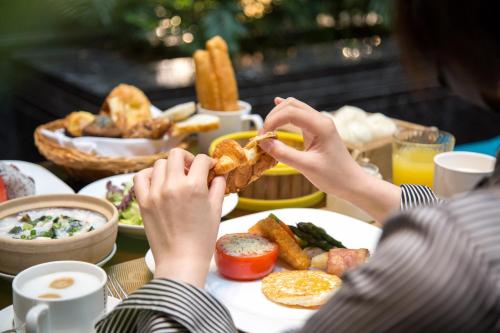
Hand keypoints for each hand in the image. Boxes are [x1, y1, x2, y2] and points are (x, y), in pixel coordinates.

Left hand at [133, 149, 225, 287]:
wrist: (181, 261)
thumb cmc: (202, 239)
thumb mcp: (216, 210)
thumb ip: (218, 187)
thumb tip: (219, 174)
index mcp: (194, 186)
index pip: (202, 160)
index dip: (209, 161)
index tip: (211, 168)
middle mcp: (173, 185)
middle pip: (177, 155)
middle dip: (188, 158)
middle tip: (193, 170)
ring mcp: (155, 192)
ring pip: (159, 164)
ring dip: (170, 167)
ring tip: (176, 178)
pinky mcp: (143, 202)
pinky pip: (140, 177)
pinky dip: (149, 175)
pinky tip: (158, 182)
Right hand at [260, 97, 400, 221]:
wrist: (353, 184)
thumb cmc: (334, 177)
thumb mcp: (306, 167)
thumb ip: (283, 154)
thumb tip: (263, 143)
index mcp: (321, 126)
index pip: (290, 112)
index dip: (272, 121)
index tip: (262, 137)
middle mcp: (320, 120)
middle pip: (291, 105)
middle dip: (273, 116)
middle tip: (262, 136)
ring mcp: (320, 124)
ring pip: (294, 108)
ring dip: (278, 115)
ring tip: (266, 130)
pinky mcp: (317, 130)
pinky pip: (299, 116)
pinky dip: (285, 114)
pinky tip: (276, 105)